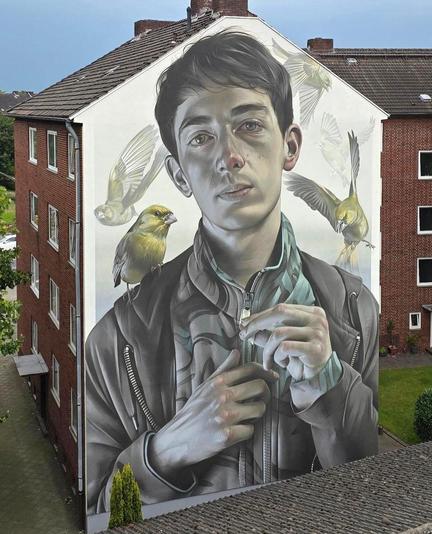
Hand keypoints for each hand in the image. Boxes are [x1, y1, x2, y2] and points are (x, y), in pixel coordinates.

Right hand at [148, 349, 277, 478]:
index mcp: (217, 382)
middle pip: (260, 386)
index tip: (272, 378)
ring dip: (257, 414)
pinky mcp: (227, 436)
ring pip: (260, 409)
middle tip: (261, 399)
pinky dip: (246, 431)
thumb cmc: (193, 411)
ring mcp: (225, 416)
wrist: (177, 440)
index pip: (249, 368)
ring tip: (247, 416)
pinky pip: (251, 430)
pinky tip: (236, 431)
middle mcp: (222, 396)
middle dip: (265, 394)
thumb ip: (223, 369)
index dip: (265, 371)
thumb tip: (237, 352)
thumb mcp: (204, 386)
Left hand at [239, 304, 331, 379]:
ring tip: (268, 359)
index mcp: (311, 312)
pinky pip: (285, 348)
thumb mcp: (283, 342)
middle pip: (280, 312)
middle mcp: (317, 319)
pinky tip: (281, 363)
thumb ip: (268, 333)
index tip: (245, 323)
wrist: (320, 377)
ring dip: (268, 349)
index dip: (260, 315)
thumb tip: (246, 326)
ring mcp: (318, 333)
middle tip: (245, 335)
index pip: (281, 307)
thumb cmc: (301, 357)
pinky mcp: (315, 348)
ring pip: (279, 333)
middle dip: (257, 323)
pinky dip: (278, 357)